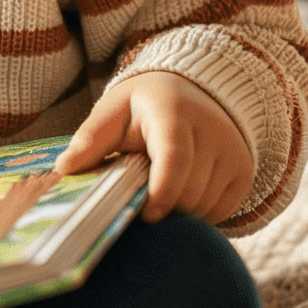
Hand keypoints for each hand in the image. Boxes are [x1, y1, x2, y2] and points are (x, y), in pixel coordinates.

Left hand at [54, 70, 251, 223]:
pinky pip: (221, 211)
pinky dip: (198, 213)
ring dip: (178, 212)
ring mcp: (232, 151)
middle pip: (189, 191)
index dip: (162, 191)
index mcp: (173, 113)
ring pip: (204, 205)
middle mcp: (211, 130)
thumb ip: (90, 140)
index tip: (147, 216)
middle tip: (140, 199)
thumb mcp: (113, 112)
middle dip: (161, 206)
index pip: (175, 157)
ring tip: (159, 192)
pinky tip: (181, 194)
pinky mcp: (243, 170)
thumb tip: (64, 169)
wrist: (191, 91)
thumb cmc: (143, 106)